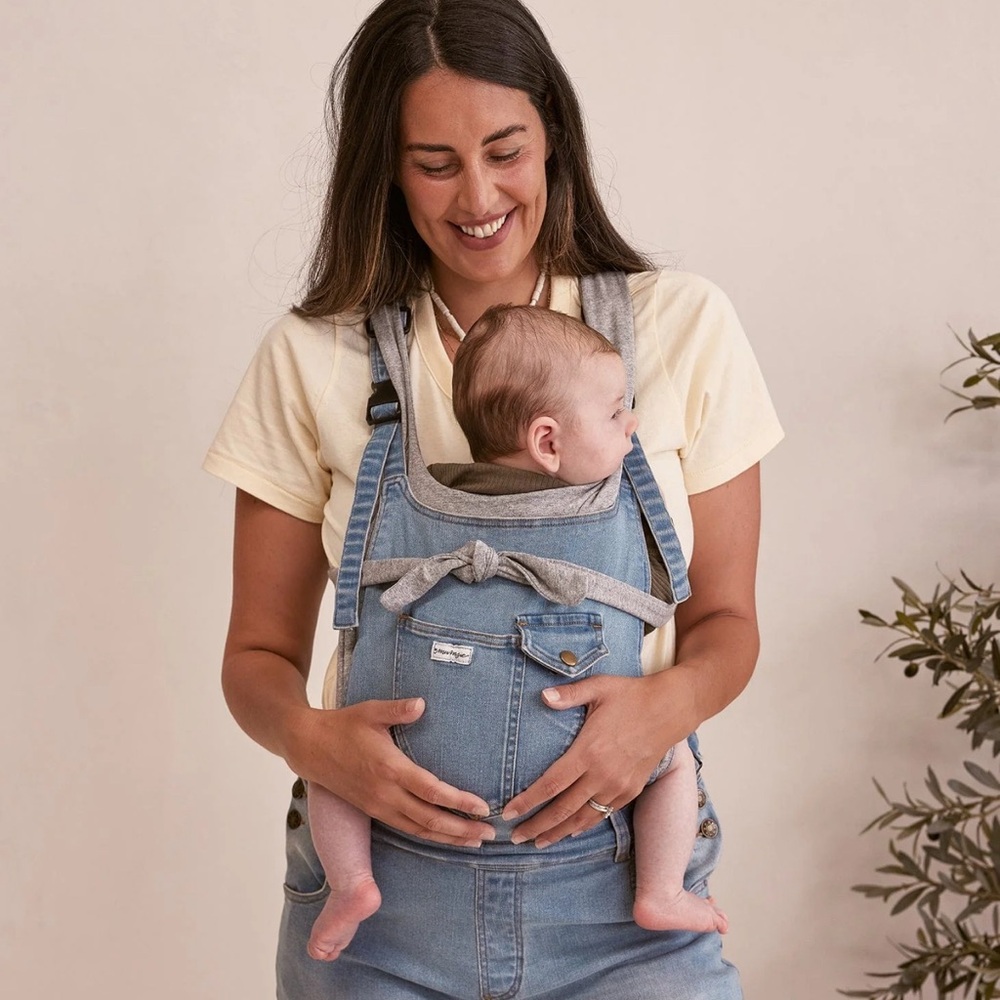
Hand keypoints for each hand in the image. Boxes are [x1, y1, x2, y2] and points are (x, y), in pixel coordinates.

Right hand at [289, 697, 496, 847]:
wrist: (309, 747)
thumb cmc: (343, 725)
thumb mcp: (371, 711)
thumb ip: (398, 709)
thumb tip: (422, 704)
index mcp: (390, 768)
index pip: (432, 791)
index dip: (459, 802)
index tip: (483, 807)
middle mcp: (386, 793)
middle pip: (430, 819)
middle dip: (462, 829)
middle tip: (490, 834)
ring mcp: (379, 806)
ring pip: (419, 830)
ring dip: (449, 838)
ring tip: (475, 842)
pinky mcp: (374, 811)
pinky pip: (407, 829)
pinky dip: (429, 836)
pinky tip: (445, 837)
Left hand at [501, 671, 691, 847]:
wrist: (670, 709)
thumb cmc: (631, 695)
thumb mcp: (598, 687)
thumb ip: (569, 694)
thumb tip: (543, 696)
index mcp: (589, 751)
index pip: (551, 784)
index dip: (528, 801)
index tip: (508, 813)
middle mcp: (602, 774)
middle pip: (563, 809)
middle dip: (537, 825)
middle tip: (516, 837)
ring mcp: (618, 785)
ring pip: (583, 818)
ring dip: (559, 832)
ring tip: (539, 842)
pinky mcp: (631, 790)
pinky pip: (603, 814)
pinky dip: (584, 825)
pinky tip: (572, 831)